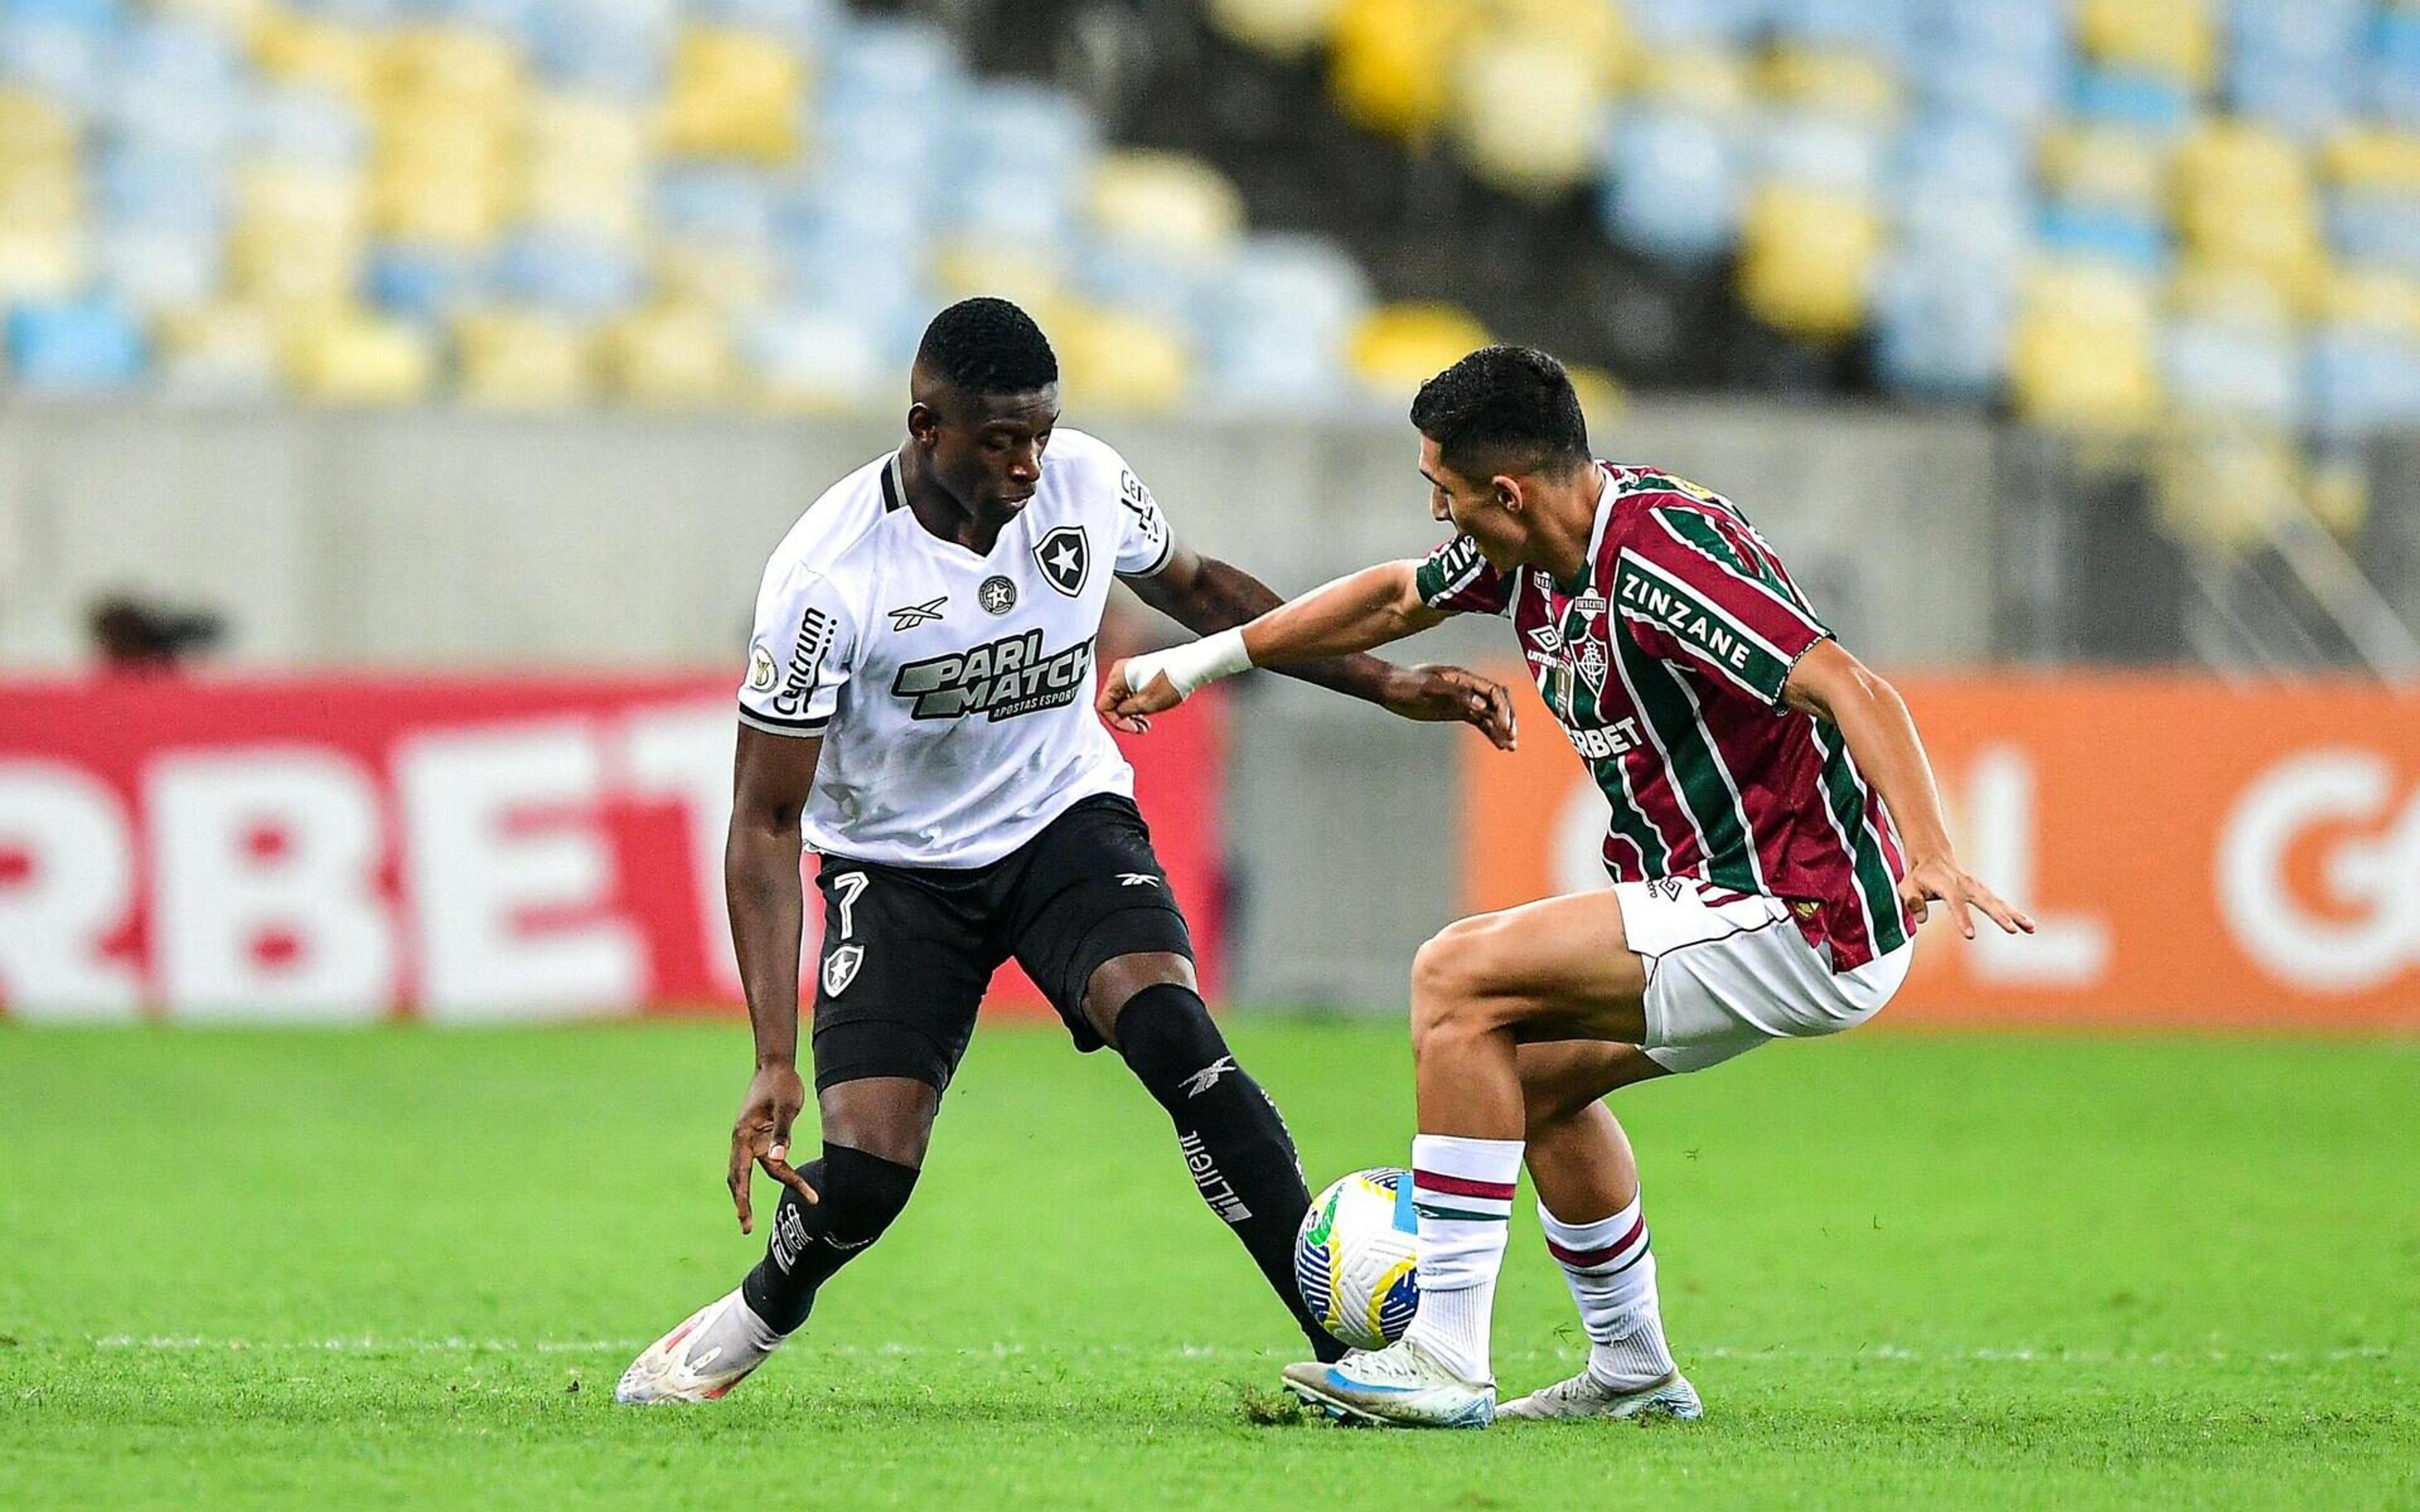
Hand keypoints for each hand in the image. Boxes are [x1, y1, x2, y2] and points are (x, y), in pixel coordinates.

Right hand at [727, 1063, 817, 1232]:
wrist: (776, 1066)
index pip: (740, 1173)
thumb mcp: (786, 1107)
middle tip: (746, 1229)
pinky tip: (794, 1184)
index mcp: (742, 1134)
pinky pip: (768, 1162)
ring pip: (755, 1172)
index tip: (743, 1217)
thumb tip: (778, 1159)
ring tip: (773, 1211)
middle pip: (740, 1178)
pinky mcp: (762, 1138)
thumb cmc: (780, 1084)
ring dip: (764, 1191)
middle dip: (742, 1203)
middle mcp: (743, 1141)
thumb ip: (781, 1133)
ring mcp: (751, 1140)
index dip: (742, 1197)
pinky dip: (779, 1174)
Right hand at [1096, 657, 1181, 733]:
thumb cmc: (1171, 680)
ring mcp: (1131, 672)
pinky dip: (1138, 705)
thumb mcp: (1145, 704)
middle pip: (1113, 703)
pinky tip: (1148, 712)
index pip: (1103, 706)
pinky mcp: (1141, 673)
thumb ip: (1125, 712)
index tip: (1131, 728)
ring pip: (1123, 699)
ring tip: (1146, 723)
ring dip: (1133, 714)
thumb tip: (1119, 715)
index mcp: (1117, 676)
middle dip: (1126, 719)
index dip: (1116, 721)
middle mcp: (1121, 671)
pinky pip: (1132, 694)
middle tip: (1140, 727)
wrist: (1191, 667)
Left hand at [1377, 664, 1517, 750]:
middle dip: (1507, 719)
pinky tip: (1498, 744)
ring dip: (1502, 729)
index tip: (1505, 726)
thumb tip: (1481, 706)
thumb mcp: (1429, 687)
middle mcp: (1468, 689)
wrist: (1390, 688)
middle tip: (1512, 738)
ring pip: (1491, 715)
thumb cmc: (1407, 683)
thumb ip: (1456, 695)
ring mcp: (1463, 701)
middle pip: (1498, 703)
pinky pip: (1480, 722)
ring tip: (1510, 746)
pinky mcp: (1456, 712)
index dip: (1503, 709)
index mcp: (1465, 678)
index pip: (1494, 692)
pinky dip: (1490, 732)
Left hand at [1899, 855, 2035, 940]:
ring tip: (2031, 928)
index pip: (1955, 903)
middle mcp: (1965, 885)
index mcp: (1946, 884)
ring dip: (2014, 914)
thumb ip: (1912, 901)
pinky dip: (2014, 913)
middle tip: (2012, 930)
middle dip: (1999, 915)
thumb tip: (1921, 918)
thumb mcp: (1906, 887)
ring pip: (1997, 901)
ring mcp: (1976, 888)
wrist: (1931, 856)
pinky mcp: (1982, 892)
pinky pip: (1999, 903)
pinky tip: (2028, 926)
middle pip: (1985, 901)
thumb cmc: (1917, 877)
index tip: (1970, 936)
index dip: (1962, 918)